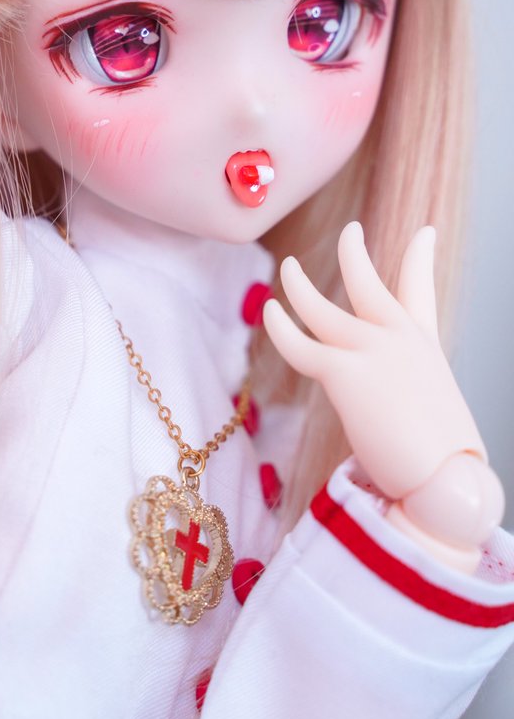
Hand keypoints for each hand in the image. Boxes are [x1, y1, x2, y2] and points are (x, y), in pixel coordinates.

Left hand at [262, 222, 485, 503]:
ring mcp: (373, 351)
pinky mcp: (345, 374)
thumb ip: (410, 402)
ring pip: (321, 307)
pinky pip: (300, 344)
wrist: (448, 486)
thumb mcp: (436, 417)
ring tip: (288, 266)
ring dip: (299, 285)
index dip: (420, 257)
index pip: (420, 290)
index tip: (424, 232)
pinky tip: (269, 311)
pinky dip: (280, 327)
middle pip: (368, 281)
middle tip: (352, 232)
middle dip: (356, 252)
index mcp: (423, 347)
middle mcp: (399, 340)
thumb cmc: (444, 468)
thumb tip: (399, 423)